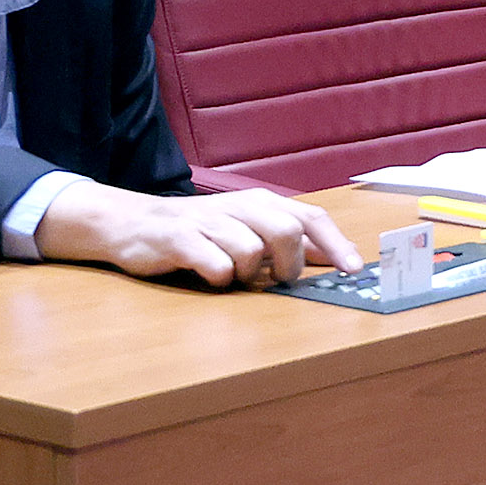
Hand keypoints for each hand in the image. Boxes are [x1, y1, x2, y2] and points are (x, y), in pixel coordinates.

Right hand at [35, 179, 352, 287]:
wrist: (131, 223)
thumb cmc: (197, 233)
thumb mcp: (246, 230)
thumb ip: (287, 243)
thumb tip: (335, 257)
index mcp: (260, 203)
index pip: (310, 217)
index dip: (336, 245)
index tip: (355, 271)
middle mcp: (238, 207)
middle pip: (287, 231)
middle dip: (290, 264)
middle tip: (277, 281)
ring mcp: (208, 222)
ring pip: (251, 250)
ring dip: (248, 275)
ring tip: (233, 277)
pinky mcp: (180, 239)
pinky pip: (215, 264)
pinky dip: (219, 278)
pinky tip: (209, 276)